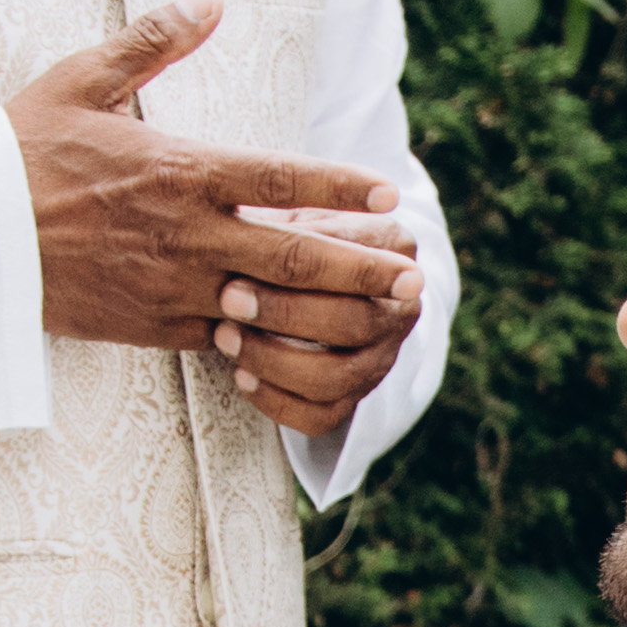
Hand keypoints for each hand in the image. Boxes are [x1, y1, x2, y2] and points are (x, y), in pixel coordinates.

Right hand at [7, 0, 424, 418]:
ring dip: (333, 312)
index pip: (281, 175)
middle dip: (363, 264)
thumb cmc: (21, 152)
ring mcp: (172, 284)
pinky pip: (226, 338)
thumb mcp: (83, 80)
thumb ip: (154, 41)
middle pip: (296, 252)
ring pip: (272, 305)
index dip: (342, 184)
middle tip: (415, 273)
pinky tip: (310, 345)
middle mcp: (186, 231)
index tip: (390, 189)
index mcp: (179, 168)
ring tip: (385, 315)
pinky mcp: (152, 325)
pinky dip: (271, 342)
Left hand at [213, 202, 424, 439]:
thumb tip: (242, 220)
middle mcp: (402, 307)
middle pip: (353, 322)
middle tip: (228, 298)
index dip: (305, 266)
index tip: (250, 255)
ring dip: (273, 361)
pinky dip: (276, 403)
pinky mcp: (356, 398)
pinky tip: (241, 377)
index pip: (360, 264)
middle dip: (284, 314)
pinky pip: (321, 418)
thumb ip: (280, 216)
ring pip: (336, 377)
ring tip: (224, 337)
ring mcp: (382, 358)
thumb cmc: (291, 229)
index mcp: (395, 249)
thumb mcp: (291, 208)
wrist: (313, 277)